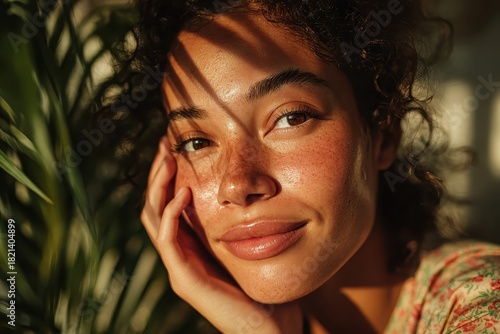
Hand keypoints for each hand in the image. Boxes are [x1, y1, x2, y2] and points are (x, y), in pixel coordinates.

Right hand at [141, 137, 303, 333]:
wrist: (269, 326)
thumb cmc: (260, 286)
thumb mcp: (242, 246)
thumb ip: (231, 224)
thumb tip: (237, 190)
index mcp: (189, 246)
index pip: (166, 205)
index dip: (165, 176)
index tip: (173, 146)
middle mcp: (178, 255)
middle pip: (154, 207)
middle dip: (156, 175)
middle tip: (164, 145)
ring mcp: (178, 268)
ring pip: (154, 220)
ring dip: (158, 188)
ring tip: (167, 159)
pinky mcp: (185, 281)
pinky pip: (169, 242)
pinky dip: (172, 215)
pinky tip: (182, 192)